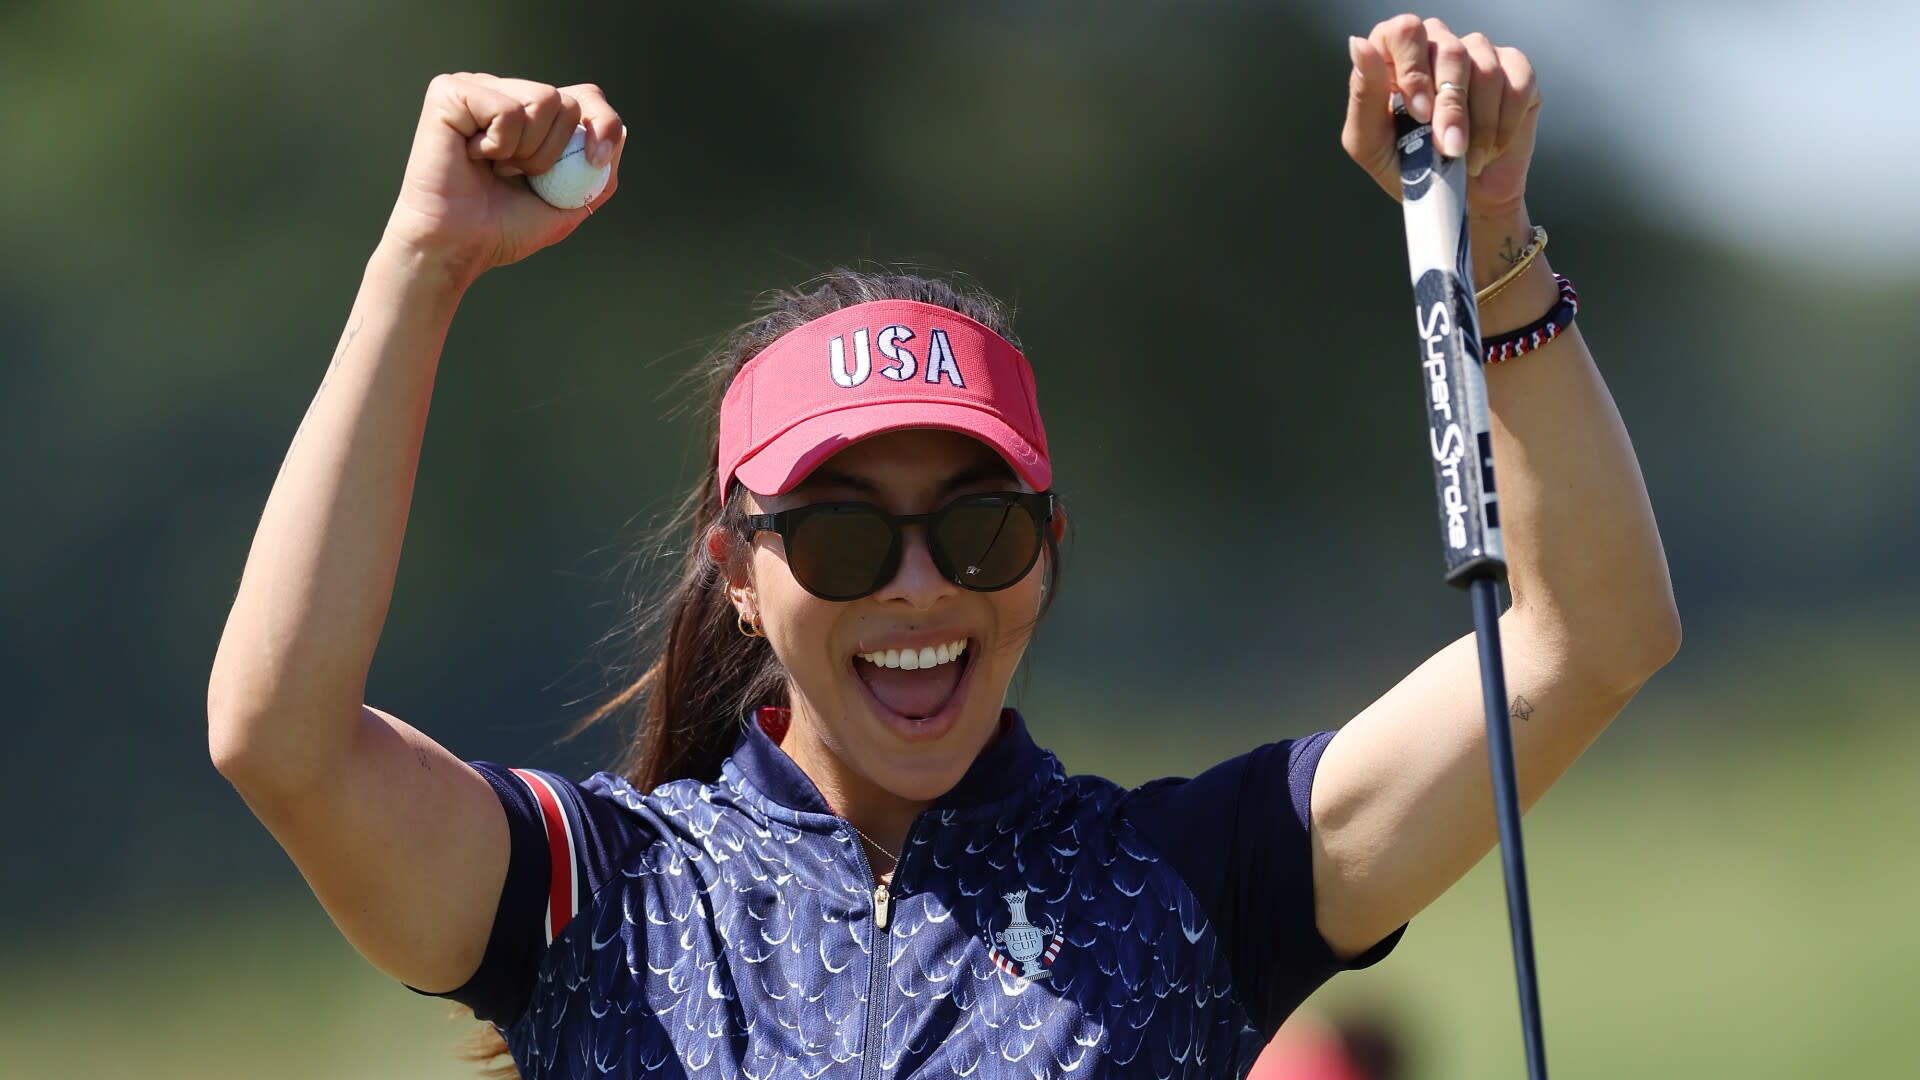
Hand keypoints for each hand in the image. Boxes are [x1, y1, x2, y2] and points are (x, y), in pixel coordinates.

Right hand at [379, 73, 625, 285]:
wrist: (459, 247)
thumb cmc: (504, 228)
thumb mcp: (570, 203)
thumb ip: (600, 172)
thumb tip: (617, 133)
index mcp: (530, 114)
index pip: (586, 97)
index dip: (603, 125)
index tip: (594, 160)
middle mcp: (504, 92)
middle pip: (568, 101)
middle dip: (554, 153)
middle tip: (514, 175)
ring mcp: (477, 87)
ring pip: (543, 99)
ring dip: (527, 151)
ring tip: (494, 167)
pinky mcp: (450, 91)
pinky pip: (507, 109)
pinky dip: (498, 144)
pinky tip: (471, 156)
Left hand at [1341, 15, 1540, 222]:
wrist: (1461, 199)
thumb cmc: (1410, 169)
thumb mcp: (1370, 143)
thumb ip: (1364, 94)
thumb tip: (1359, 45)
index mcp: (1396, 54)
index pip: (1404, 31)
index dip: (1414, 71)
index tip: (1419, 115)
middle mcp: (1438, 44)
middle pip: (1450, 50)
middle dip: (1451, 109)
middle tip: (1449, 149)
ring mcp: (1480, 54)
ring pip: (1486, 69)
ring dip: (1479, 125)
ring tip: (1466, 158)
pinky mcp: (1516, 71)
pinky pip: (1518, 84)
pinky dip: (1505, 124)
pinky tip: (1491, 147)